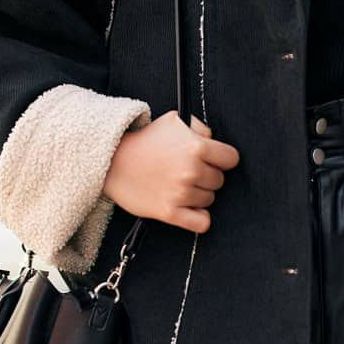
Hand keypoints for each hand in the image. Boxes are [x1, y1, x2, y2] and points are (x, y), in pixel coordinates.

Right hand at [103, 112, 238, 233]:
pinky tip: (189, 208)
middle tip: (186, 171)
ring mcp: (181, 193)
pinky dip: (199, 218)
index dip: (222, 158)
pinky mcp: (169, 212)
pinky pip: (202, 223)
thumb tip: (214, 142)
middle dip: (207, 176)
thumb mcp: (174, 121)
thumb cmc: (145, 140)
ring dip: (197, 194)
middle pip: (219, 181)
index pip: (231, 159)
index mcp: (197, 147)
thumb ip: (200, 128)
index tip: (211, 159)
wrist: (112, 161)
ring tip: (178, 184)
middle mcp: (191, 171)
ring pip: (209, 200)